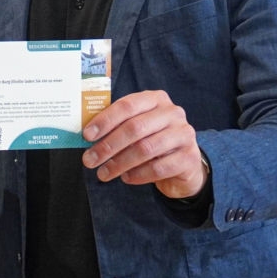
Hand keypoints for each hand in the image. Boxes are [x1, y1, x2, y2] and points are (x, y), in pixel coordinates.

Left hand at [81, 90, 206, 198]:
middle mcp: (173, 113)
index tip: (87, 135)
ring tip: (104, 173)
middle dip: (108, 146)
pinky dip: (138, 175)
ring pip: (145, 149)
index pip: (127, 105)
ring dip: (120, 163)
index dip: (105, 120)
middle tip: (90, 160)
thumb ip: (118, 126)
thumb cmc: (152, 140)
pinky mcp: (189, 157)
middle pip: (134, 128)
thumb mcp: (137, 127)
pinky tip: (126, 178)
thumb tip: (88, 136)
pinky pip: (158, 168)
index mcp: (156, 99)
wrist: (184, 163)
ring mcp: (184, 134)